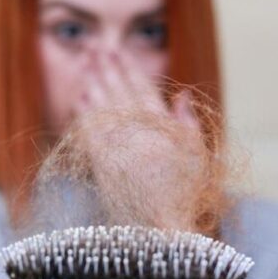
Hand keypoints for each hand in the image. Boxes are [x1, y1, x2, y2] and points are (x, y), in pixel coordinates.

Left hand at [71, 50, 205, 229]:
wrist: (166, 230)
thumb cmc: (187, 196)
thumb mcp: (198, 157)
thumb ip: (189, 123)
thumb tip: (182, 94)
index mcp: (165, 129)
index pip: (143, 90)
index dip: (128, 68)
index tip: (118, 51)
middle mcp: (141, 134)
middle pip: (119, 92)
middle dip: (107, 68)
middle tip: (96, 48)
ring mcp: (121, 149)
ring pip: (103, 108)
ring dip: (93, 83)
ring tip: (85, 64)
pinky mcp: (104, 166)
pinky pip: (90, 133)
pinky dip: (84, 114)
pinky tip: (78, 99)